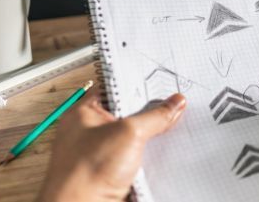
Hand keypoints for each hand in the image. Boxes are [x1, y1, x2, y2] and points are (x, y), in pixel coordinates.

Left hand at [37, 92, 186, 201]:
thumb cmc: (84, 174)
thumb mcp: (129, 133)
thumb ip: (154, 116)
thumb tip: (174, 103)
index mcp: (84, 113)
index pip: (115, 88)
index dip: (139, 84)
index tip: (163, 84)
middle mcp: (91, 132)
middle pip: (129, 114)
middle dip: (151, 113)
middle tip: (173, 106)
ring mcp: (102, 154)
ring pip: (136, 138)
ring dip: (152, 137)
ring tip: (172, 128)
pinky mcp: (113, 173)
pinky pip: (138, 159)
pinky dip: (150, 158)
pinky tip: (163, 154)